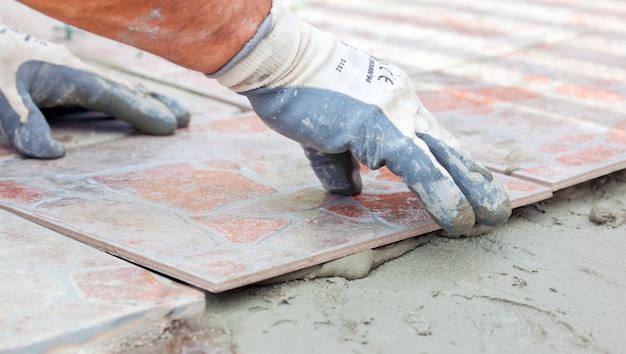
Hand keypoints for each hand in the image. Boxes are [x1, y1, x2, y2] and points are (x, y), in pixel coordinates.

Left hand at [0, 24, 189, 158]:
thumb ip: (24, 123)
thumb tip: (55, 155)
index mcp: (66, 75)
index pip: (113, 96)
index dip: (141, 111)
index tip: (169, 126)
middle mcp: (75, 72)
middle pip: (124, 90)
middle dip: (155, 104)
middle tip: (186, 119)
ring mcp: (70, 74)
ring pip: (117, 89)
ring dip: (145, 101)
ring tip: (172, 112)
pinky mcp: (62, 78)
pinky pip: (102, 93)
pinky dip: (123, 101)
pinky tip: (128, 107)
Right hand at [211, 1, 510, 234]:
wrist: (278, 61)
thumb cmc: (295, 92)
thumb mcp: (323, 135)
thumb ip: (341, 164)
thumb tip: (352, 191)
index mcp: (392, 103)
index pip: (431, 140)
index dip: (453, 167)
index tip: (471, 188)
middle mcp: (403, 105)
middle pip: (448, 147)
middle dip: (474, 180)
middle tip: (496, 208)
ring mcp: (395, 113)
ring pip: (443, 157)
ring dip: (470, 191)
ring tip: (490, 218)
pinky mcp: (380, 126)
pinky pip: (419, 166)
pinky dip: (441, 194)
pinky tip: (458, 218)